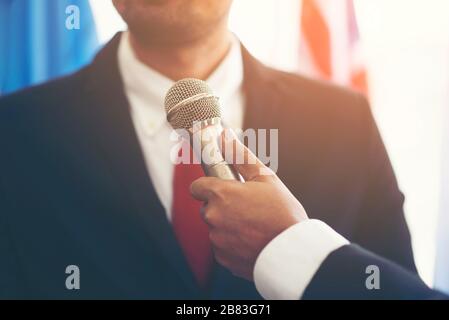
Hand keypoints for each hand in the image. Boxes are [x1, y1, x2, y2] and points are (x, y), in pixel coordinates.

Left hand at [190, 130, 307, 280]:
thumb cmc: (282, 212)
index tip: (224, 189)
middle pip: (207, 208)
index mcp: (221, 194)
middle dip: (222, 207)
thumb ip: (239, 156)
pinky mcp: (223, 258)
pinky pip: (222, 246)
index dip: (209, 186)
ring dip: (228, 226)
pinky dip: (233, 243)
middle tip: (247, 208)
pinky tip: (252, 241)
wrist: (293, 251)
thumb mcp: (265, 178)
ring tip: (253, 226)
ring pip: (216, 228)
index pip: (196, 187)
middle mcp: (213, 217)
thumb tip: (224, 136)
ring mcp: (217, 240)